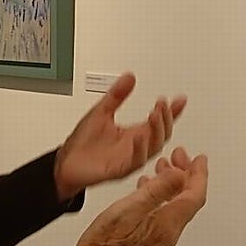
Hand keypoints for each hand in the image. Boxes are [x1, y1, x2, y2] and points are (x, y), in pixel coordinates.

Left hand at [54, 73, 185, 200]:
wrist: (65, 163)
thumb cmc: (83, 143)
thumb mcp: (102, 111)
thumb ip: (117, 95)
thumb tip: (130, 76)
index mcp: (135, 134)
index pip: (159, 121)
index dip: (172, 111)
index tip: (180, 99)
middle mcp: (136, 146)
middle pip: (162, 134)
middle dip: (166, 118)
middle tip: (162, 103)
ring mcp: (129, 158)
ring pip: (154, 148)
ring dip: (157, 131)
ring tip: (155, 114)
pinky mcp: (119, 170)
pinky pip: (135, 161)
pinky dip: (140, 149)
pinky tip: (139, 135)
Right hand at [70, 147, 207, 245]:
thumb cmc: (106, 245)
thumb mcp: (130, 209)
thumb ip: (157, 190)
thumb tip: (179, 174)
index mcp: (168, 223)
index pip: (195, 196)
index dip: (199, 174)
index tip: (200, 159)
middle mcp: (168, 232)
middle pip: (187, 199)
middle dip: (186, 174)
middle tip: (180, 157)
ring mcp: (160, 238)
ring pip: (175, 205)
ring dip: (172, 183)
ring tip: (164, 167)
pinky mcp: (149, 240)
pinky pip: (163, 212)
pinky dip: (160, 194)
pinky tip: (148, 188)